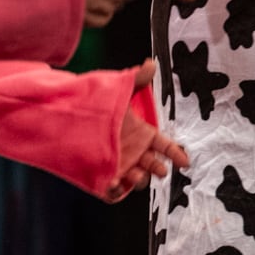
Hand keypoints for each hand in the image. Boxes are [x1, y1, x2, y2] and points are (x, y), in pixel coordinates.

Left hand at [104, 59, 190, 201]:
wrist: (70, 119)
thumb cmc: (100, 106)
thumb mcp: (121, 92)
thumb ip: (137, 79)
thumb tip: (151, 63)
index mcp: (143, 135)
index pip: (165, 146)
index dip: (176, 154)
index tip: (184, 162)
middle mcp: (135, 152)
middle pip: (153, 165)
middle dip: (158, 169)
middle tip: (159, 170)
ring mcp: (121, 165)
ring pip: (138, 179)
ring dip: (139, 179)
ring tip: (134, 174)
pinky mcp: (104, 177)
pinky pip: (114, 192)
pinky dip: (116, 191)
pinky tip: (113, 184)